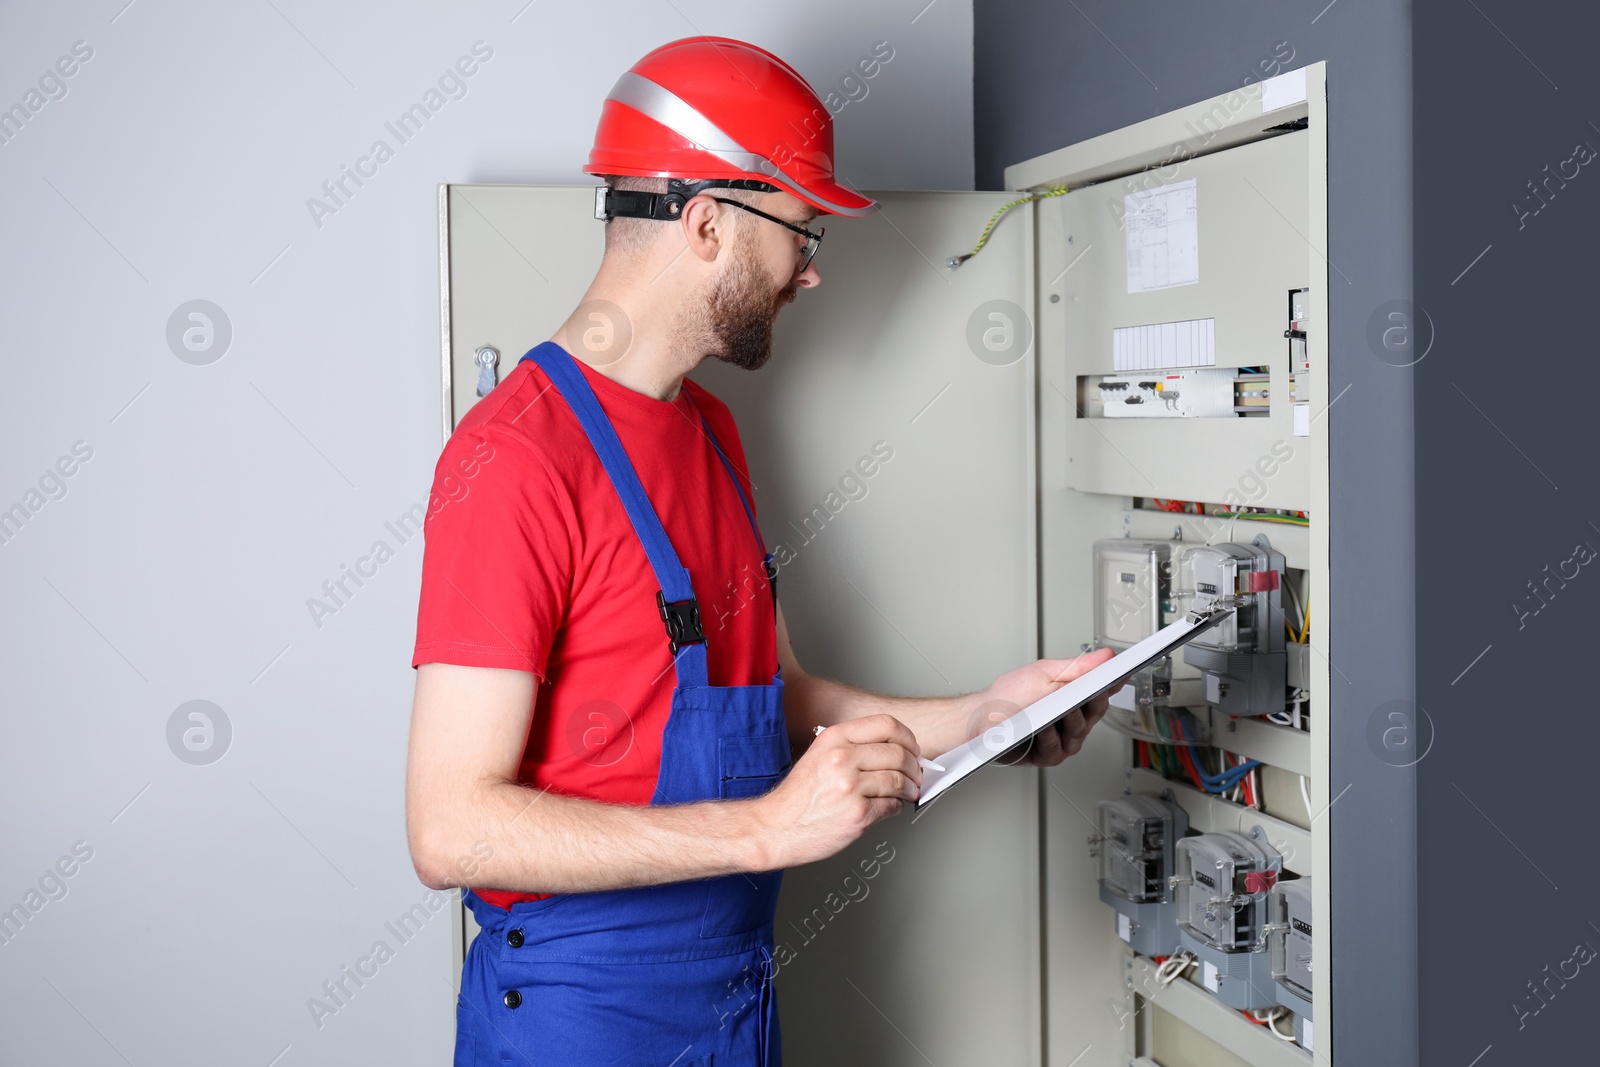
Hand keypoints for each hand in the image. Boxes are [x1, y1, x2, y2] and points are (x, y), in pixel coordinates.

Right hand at [754, 713, 920, 868]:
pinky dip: (896, 807)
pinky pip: (892, 806)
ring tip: (907, 793)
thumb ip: (853, 747)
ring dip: (909, 789)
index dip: (907, 737)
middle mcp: (842, 758)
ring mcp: (850, 786)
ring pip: (900, 781)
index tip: (912, 749)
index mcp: (835, 738)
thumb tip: (892, 749)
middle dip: (914, 767)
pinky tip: (889, 807)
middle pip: (899, 754)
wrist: (776, 827)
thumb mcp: (820, 755)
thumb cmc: (798, 797)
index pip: (887, 725)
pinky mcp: (858, 814)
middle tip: (915, 775)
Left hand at [970, 648, 1118, 767]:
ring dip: (1070, 719)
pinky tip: (1043, 726)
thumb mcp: (1044, 672)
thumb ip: (1077, 666)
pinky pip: (1056, 746)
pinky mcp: (1048, 756)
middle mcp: (1073, 720)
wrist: (981, 717)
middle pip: (1096, 711)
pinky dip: (1050, 735)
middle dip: (1093, 700)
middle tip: (1091, 691)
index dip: (1114, 683)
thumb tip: (1106, 656)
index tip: (1122, 675)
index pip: (1103, 689)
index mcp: (1074, 696)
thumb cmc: (1010, 695)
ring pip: (1079, 731)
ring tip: (1062, 708)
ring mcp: (1062, 739)